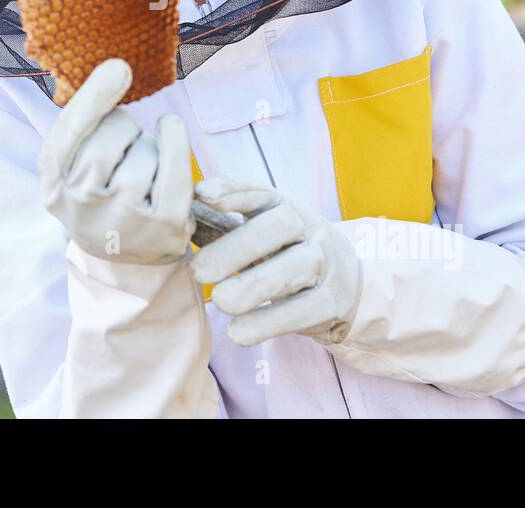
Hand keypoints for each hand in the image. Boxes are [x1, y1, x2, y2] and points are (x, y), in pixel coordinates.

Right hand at [39, 58, 195, 265]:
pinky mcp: (163, 227)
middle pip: (107, 140)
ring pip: (142, 153)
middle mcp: (82, 208)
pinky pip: (174, 167)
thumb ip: (83, 123)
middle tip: (125, 141)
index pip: (66, 137)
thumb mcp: (74, 166)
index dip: (92, 99)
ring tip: (143, 164)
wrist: (124, 255)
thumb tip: (117, 69)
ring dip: (148, 145)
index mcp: (54, 185)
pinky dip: (175, 140)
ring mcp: (123, 221)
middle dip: (123, 127)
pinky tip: (170, 132)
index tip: (118, 67)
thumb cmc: (101, 193)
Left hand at [188, 179, 363, 347]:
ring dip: (252, 287)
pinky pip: (301, 310)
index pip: (260, 192)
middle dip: (236, 248)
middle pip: (278, 227)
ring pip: (293, 268)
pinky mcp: (330, 301)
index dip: (232, 192)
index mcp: (284, 206)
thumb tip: (178, 220)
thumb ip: (222, 227)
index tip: (203, 195)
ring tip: (220, 302)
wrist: (345, 284)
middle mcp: (308, 228)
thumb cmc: (285, 254)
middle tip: (199, 272)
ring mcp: (324, 263)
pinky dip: (267, 323)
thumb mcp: (259, 234)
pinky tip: (238, 332)